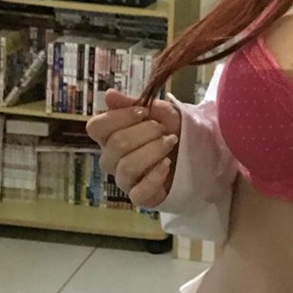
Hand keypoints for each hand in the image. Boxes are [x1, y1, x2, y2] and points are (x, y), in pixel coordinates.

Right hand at [85, 90, 181, 207]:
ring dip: (153, 150)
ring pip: (127, 166)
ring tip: (171, 142)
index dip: (119, 117)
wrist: (196, 152)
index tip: (143, 112)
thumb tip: (109, 94)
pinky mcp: (141, 197)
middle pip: (116, 144)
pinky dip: (155, 176)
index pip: (95, 127)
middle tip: (163, 129)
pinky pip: (139, 192)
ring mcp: (124, 180)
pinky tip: (167, 164)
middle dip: (145, 132)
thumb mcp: (158, 111)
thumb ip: (132, 104)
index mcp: (110, 136)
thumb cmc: (171, 130)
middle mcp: (111, 159)